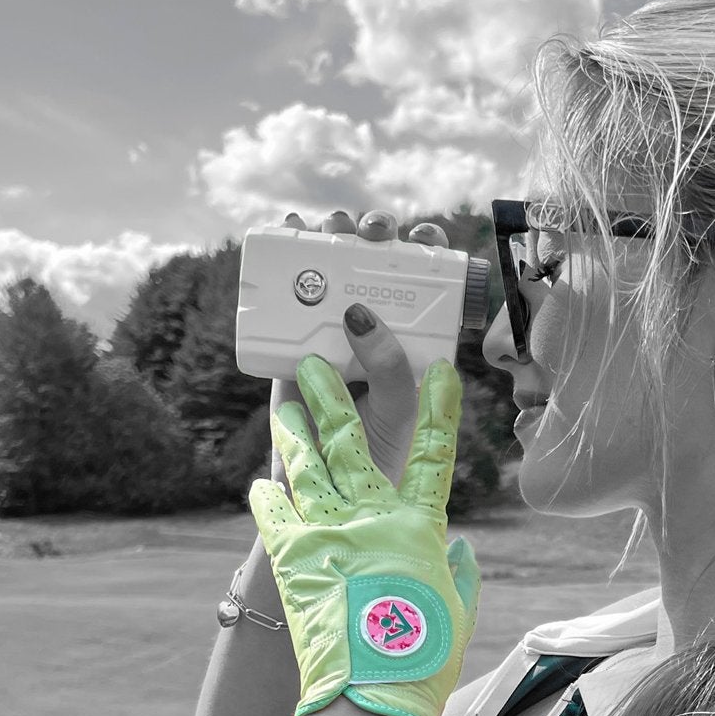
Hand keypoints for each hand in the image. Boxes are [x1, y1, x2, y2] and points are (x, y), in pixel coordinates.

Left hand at [248, 353, 478, 715]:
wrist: (371, 693)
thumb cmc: (424, 659)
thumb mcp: (458, 613)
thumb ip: (462, 575)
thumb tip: (462, 552)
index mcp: (421, 528)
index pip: (434, 454)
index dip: (440, 408)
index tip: (440, 370)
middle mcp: (374, 517)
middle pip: (352, 441)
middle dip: (334, 395)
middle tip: (318, 363)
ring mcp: (328, 531)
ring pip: (306, 465)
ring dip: (293, 431)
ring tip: (283, 405)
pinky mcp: (291, 555)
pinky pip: (274, 514)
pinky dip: (267, 497)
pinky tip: (260, 483)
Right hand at [267, 211, 454, 484]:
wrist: (324, 488)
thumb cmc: (380, 451)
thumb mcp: (399, 408)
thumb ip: (390, 367)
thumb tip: (359, 313)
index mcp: (416, 338)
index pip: (428, 284)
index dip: (427, 253)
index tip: (424, 238)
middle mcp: (377, 327)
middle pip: (377, 266)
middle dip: (376, 235)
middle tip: (373, 232)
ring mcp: (333, 329)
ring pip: (334, 269)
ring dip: (333, 235)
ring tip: (332, 227)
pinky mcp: (293, 339)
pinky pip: (289, 291)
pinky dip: (285, 254)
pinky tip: (288, 230)